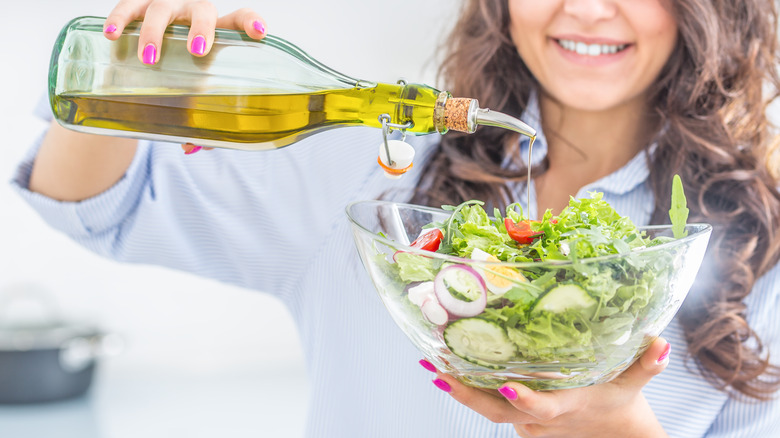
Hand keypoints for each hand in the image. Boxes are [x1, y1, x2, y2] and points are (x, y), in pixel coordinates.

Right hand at [102, 0, 266, 153]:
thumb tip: (192, 146)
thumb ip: (195, 118)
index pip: (239, 19)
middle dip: (201, 28)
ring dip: (155, 32)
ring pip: (161, 8)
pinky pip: (127, 6)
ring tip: (150, 58)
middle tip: (197, 52)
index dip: (250, 22)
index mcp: (216, 32)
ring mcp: (165, 7)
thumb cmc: (179, 74)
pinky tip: (111, 34)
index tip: (259, 33)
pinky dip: (118, 18)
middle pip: (203, 10)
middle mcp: (192, 14)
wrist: (142, 57)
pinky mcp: (136, 7)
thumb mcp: (190, 93)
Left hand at [426, 338, 671, 437]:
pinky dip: (472, 388)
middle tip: (437, 370)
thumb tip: (661, 343)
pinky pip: (492, 404)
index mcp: (566, 408)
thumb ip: (647, 366)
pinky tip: (451, 367)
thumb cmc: (623, 408)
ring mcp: (528, 423)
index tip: (507, 388)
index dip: (526, 401)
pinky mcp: (522, 419)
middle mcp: (541, 420)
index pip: (542, 408)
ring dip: (460, 388)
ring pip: (489, 409)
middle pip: (497, 412)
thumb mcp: (635, 386)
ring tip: (432, 363)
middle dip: (465, 393)